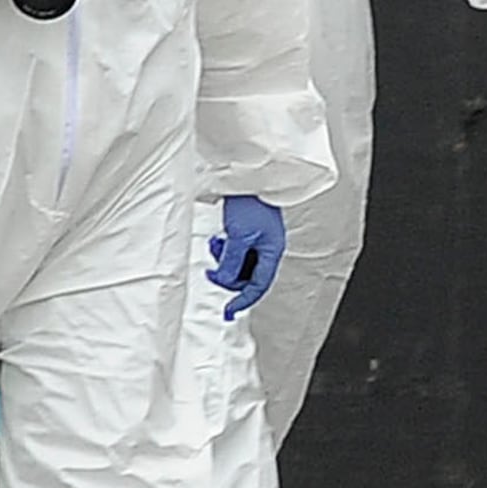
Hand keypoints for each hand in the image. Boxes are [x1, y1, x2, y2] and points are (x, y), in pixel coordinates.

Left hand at [208, 194, 286, 317]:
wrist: (247, 176)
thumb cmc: (250, 201)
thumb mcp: (238, 236)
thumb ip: (231, 262)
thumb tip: (223, 280)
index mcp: (273, 251)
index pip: (258, 286)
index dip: (243, 301)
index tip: (229, 311)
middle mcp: (268, 248)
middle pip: (246, 277)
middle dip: (228, 275)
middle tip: (213, 270)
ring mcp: (258, 240)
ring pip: (239, 264)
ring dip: (225, 260)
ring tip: (217, 245)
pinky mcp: (249, 232)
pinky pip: (236, 251)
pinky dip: (225, 249)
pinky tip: (219, 239)